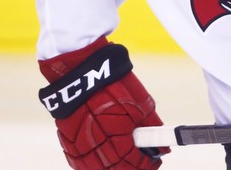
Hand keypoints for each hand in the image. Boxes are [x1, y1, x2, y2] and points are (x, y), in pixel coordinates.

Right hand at [38, 38, 167, 168]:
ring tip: (124, 161)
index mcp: (117, 139)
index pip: (134, 163)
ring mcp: (78, 145)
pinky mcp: (66, 140)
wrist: (80, 70)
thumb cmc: (113, 83)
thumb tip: (163, 145)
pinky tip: (103, 158)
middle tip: (142, 162)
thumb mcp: (140, 103)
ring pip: (96, 168)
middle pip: (116, 169)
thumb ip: (152, 127)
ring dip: (112, 167)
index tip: (155, 161)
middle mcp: (96, 147)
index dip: (147, 164)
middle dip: (131, 167)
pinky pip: (80, 161)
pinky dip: (93, 163)